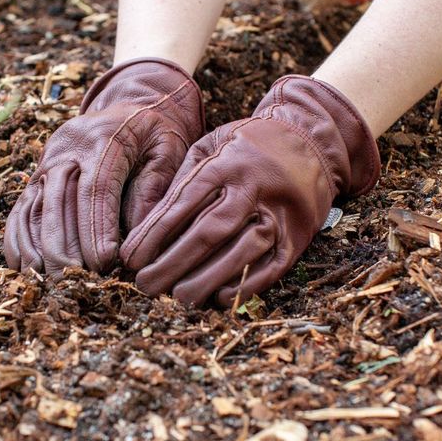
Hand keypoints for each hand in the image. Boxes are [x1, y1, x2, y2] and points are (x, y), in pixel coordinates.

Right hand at [3, 58, 203, 273]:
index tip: (104, 262)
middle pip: (58, 199)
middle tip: (76, 281)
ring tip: (50, 281)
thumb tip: (138, 234)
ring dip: (39, 247)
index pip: (97, 186)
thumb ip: (156, 186)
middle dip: (65, 245)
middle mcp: (68, 147)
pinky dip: (18, 239)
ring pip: (34, 206)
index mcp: (105, 138)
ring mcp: (47, 161)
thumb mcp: (169, 149)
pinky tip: (25, 267)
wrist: (130, 105)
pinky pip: (20, 209)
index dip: (96, 226)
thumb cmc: (155, 133)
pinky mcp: (36, 175)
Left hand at [120, 75, 380, 306]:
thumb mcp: (209, 147)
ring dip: (208, 278)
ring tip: (177, 298)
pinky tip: (220, 298)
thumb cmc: (244, 148)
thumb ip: (180, 182)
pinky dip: (247, 285)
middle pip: (210, 231)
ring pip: (242, 251)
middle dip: (174, 262)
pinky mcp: (298, 235)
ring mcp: (280, 213)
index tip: (130, 259)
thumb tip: (144, 226)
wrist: (311, 141)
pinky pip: (273, 266)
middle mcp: (254, 189)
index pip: (184, 202)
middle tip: (144, 285)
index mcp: (226, 163)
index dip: (155, 234)